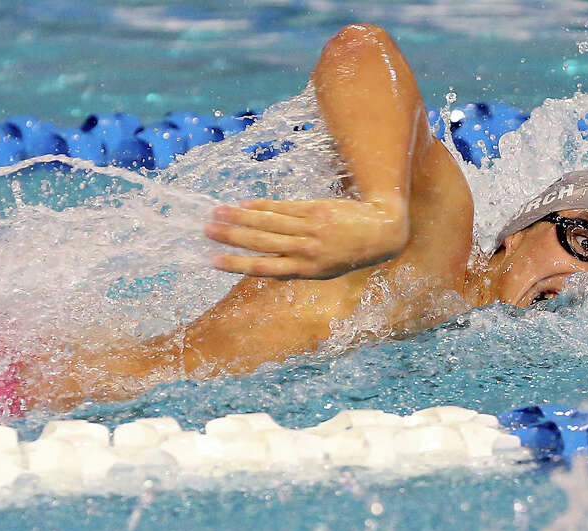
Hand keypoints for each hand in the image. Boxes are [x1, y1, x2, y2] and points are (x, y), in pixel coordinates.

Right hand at [205, 197, 407, 278]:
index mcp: (305, 271)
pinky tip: (244, 203)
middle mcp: (306, 251)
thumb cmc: (348, 254)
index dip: (235, 264)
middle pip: (260, 243)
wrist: (381, 233)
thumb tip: (262, 262)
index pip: (262, 268)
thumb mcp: (324, 270)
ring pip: (268, 223)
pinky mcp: (316, 211)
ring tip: (216, 213)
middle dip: (231, 237)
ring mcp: (310, 230)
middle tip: (206, 231)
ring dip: (239, 218)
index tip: (212, 260)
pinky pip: (283, 208)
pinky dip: (262, 206)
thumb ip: (296, 266)